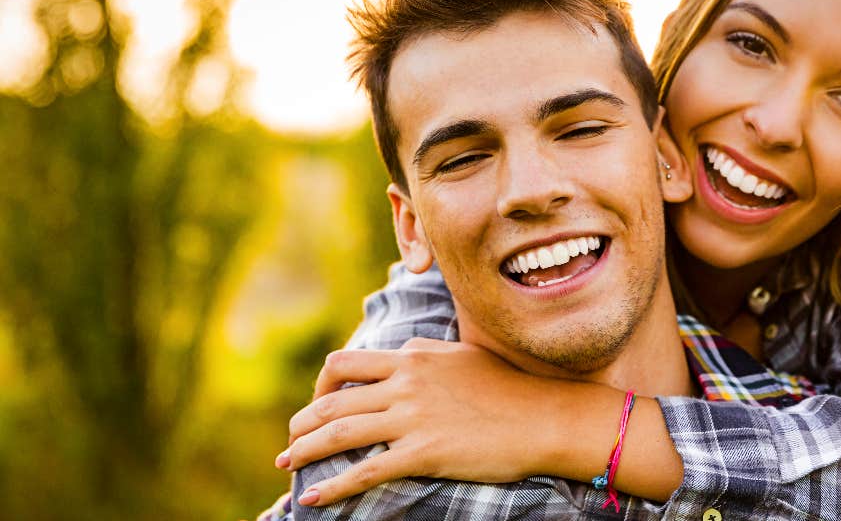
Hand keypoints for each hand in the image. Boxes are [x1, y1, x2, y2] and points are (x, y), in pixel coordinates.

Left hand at [276, 338, 564, 505]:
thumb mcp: (461, 355)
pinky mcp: (424, 453)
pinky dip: (333, 486)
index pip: (345, 363)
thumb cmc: (508, 388)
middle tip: (291, 441)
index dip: (320, 384)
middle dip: (302, 422)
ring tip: (288, 464)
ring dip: (304, 450)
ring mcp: (413, 418)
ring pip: (338, 432)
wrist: (544, 417)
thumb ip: (425, 353)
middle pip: (331, 399)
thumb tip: (401, 350)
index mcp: (412, 357)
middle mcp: (405, 383)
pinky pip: (366, 472)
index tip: (317, 402)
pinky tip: (314, 499)